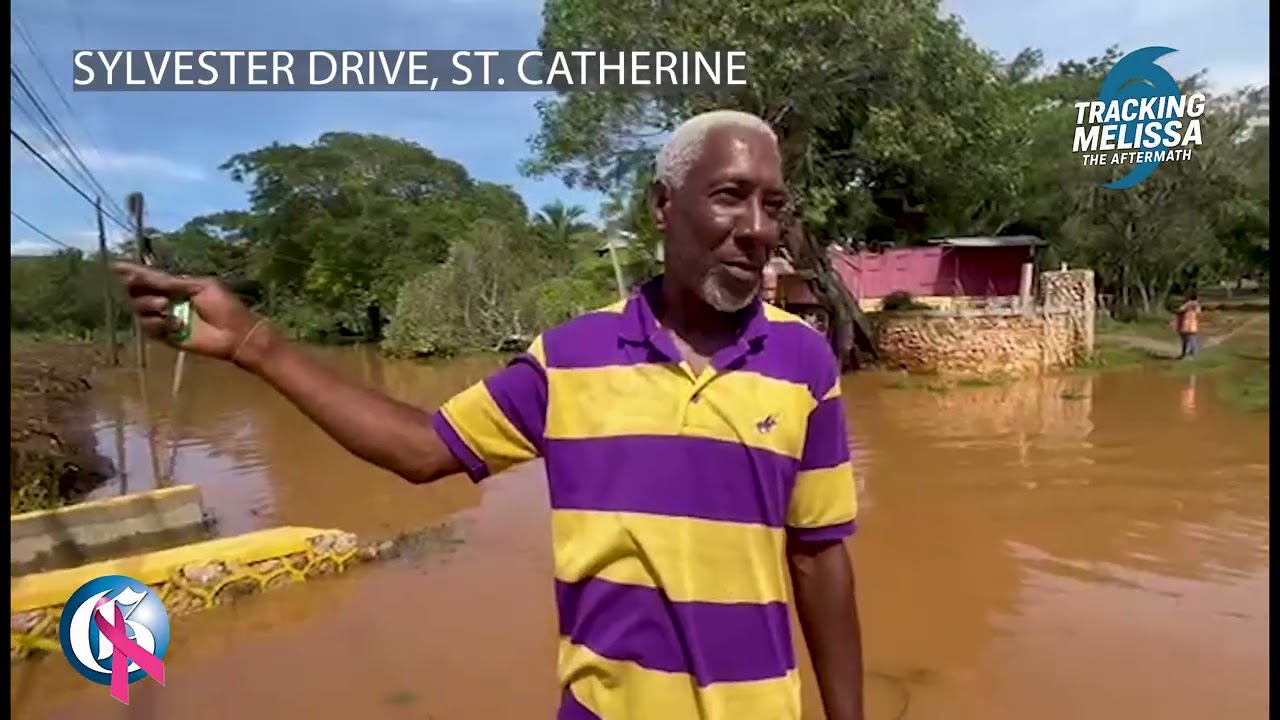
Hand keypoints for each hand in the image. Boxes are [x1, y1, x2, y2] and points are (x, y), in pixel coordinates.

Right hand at [113, 262, 270, 366]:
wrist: (235, 333)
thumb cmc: (224, 306)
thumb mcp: (200, 286)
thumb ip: (172, 282)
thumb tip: (144, 274)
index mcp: (176, 286)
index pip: (149, 277)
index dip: (133, 271)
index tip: (115, 265)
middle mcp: (166, 300)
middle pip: (136, 291)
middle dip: (140, 288)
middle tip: (152, 290)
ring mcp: (164, 318)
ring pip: (138, 308)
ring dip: (150, 306)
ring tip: (168, 309)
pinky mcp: (165, 336)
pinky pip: (147, 328)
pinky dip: (157, 324)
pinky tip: (173, 325)